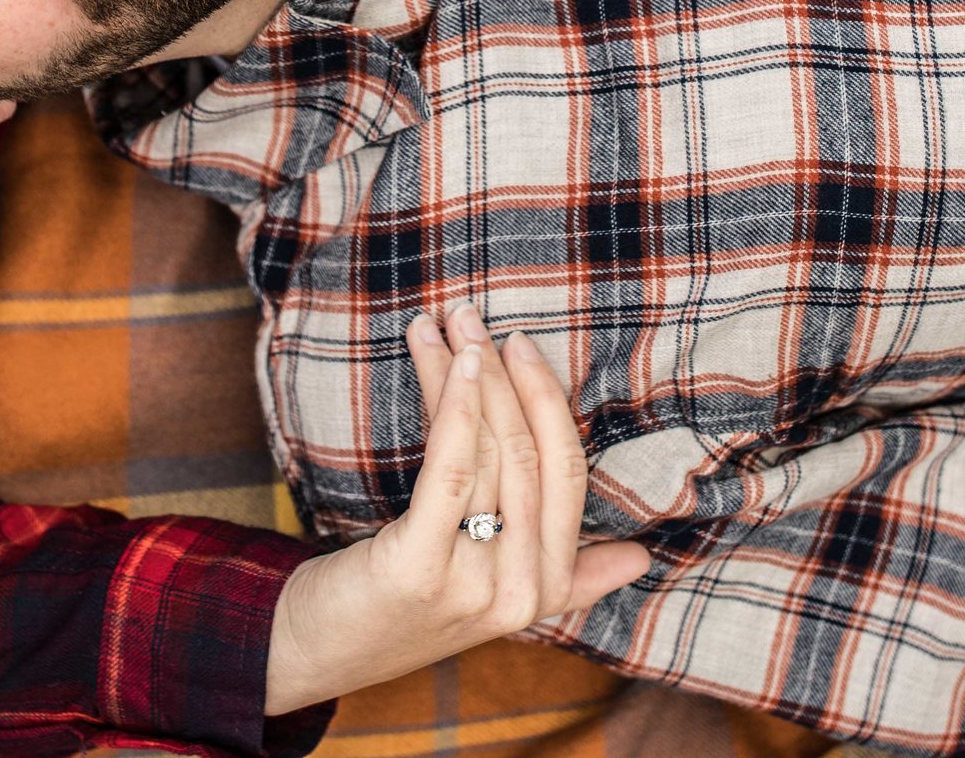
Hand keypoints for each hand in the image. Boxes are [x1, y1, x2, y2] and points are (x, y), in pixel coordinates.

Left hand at [262, 304, 649, 715]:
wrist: (326, 647)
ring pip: (487, 452)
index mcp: (548, 589)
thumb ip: (571, 578)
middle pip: (527, 454)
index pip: (568, 475)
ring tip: (443, 324)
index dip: (547, 401)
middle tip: (469, 316)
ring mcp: (473, 584)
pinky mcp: (420, 568)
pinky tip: (450, 361)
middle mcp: (521, 591)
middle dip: (501, 373)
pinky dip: (458, 406)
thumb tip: (638, 558)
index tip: (520, 344)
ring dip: (465, 374)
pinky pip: (452, 471)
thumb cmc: (410, 602)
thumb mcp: (495, 592)